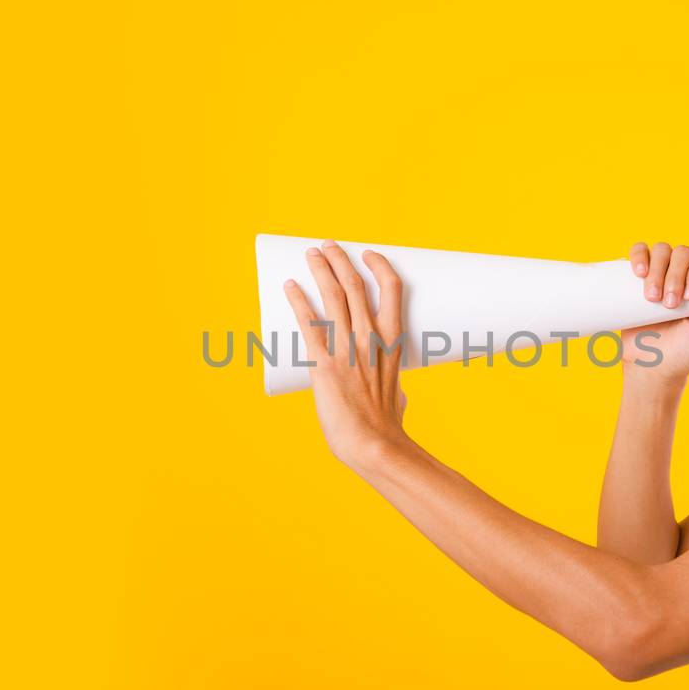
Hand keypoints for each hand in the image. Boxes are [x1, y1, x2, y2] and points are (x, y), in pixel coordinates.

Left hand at [283, 240, 411, 470]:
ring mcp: (345, 348)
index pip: (392, 289)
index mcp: (392, 341)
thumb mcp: (399, 395)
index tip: (368, 254)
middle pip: (354, 284)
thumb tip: (398, 394)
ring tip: (311, 254)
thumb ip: (396, 387)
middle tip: (328, 246)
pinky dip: (297, 300)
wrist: (373, 444)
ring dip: (320, 270)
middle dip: (340, 259)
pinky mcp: (322, 363)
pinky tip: (289, 286)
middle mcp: (369, 337)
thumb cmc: (387, 425)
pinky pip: (307, 322)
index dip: (379, 265)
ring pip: (332, 295)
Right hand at [621, 242, 688, 385]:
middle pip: (683, 252)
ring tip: (652, 298)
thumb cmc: (687, 352)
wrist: (652, 366)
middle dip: (676, 276)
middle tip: (670, 305)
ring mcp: (661, 273)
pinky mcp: (638, 277)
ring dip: (657, 270)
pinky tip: (639, 273)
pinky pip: (639, 250)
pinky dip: (639, 255)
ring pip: (662, 250)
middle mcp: (686, 273)